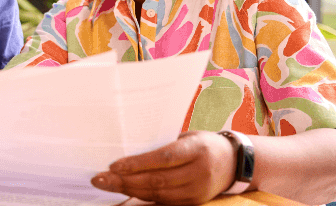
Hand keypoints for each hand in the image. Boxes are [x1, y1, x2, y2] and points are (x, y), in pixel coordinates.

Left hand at [91, 131, 237, 204]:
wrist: (235, 162)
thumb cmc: (204, 144)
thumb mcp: (188, 137)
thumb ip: (163, 144)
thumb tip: (128, 149)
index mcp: (196, 149)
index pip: (163, 158)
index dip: (137, 163)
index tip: (113, 165)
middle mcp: (198, 171)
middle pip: (157, 180)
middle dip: (125, 180)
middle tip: (100, 179)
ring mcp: (197, 190)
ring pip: (158, 194)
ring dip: (129, 191)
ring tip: (108, 185)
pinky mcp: (195, 202)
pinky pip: (164, 203)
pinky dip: (143, 199)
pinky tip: (126, 193)